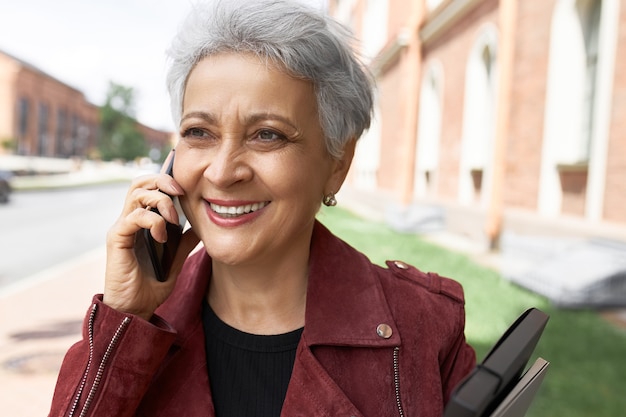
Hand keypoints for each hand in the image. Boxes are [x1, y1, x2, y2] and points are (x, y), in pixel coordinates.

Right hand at [103, 172, 199, 319]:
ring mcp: (122, 228)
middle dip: (162, 180)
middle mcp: (129, 220)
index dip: (166, 180)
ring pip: (137, 194)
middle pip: (140, 183)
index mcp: (142, 222)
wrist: (135, 310)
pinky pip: (134, 217)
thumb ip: (184, 243)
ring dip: (161, 201)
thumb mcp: (175, 261)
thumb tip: (200, 227)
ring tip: (173, 219)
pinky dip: (153, 221)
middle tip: (180, 193)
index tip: (186, 188)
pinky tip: (162, 237)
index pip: (149, 188)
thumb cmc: (151, 287)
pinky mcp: (117, 238)